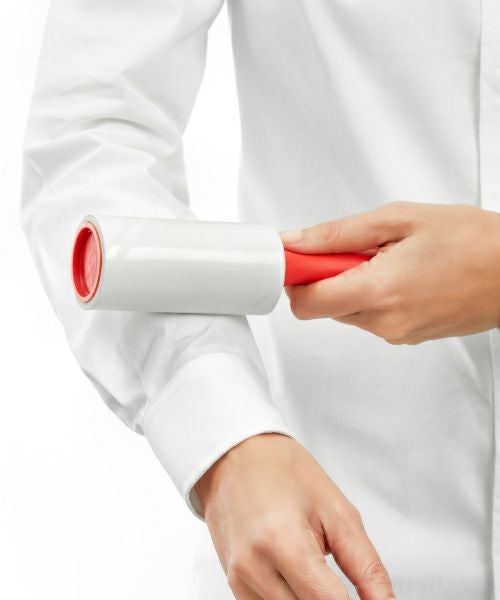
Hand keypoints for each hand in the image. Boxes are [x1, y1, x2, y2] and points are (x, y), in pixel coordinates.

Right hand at [194, 433, 394, 599]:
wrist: (237, 458)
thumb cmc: (285, 473)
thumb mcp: (337, 511)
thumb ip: (366, 567)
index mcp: (281, 541)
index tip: (369, 598)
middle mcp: (253, 568)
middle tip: (343, 579)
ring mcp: (239, 581)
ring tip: (320, 571)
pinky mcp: (235, 588)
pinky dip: (295, 599)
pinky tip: (300, 577)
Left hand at [280, 201, 499, 343]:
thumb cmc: (471, 242)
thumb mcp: (398, 220)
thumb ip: (338, 234)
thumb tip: (296, 242)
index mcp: (377, 291)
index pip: (305, 302)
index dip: (296, 276)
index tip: (299, 258)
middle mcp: (384, 322)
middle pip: (324, 305)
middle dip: (329, 275)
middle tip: (360, 249)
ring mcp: (396, 334)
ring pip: (347, 310)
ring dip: (354, 283)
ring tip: (390, 259)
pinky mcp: (406, 337)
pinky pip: (371, 316)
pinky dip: (373, 294)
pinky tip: (402, 275)